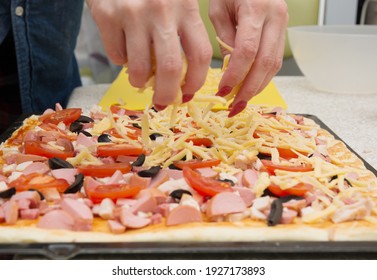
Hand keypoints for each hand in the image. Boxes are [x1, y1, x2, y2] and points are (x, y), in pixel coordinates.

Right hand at [87, 0, 212, 107]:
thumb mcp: (176, 3)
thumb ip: (183, 33)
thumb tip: (181, 80)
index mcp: (186, 8)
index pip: (201, 54)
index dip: (196, 81)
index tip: (187, 94)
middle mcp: (162, 10)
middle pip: (170, 68)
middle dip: (167, 94)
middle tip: (162, 102)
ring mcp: (133, 13)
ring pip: (139, 68)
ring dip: (139, 81)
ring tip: (139, 78)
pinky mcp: (107, 16)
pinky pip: (116, 56)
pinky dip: (121, 61)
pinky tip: (123, 49)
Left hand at [209, 0, 288, 116]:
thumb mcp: (219, 9)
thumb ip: (224, 39)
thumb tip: (228, 69)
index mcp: (256, 8)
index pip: (247, 51)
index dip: (235, 75)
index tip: (222, 91)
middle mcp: (276, 16)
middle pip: (265, 63)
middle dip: (248, 89)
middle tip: (234, 106)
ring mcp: (284, 23)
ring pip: (274, 65)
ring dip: (257, 87)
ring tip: (240, 101)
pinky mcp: (284, 30)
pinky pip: (275, 59)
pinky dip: (263, 77)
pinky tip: (250, 87)